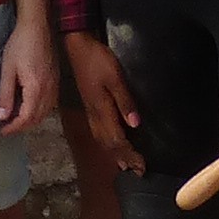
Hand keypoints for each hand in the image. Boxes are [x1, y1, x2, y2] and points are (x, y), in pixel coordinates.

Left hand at [0, 15, 60, 136]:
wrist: (37, 27)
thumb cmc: (20, 45)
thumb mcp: (7, 69)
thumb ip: (5, 95)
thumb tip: (2, 117)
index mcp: (36, 89)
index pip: (26, 118)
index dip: (14, 128)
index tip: (2, 131)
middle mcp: (49, 91)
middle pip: (38, 118)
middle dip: (22, 127)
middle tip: (7, 128)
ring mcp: (54, 86)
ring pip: (45, 113)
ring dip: (31, 120)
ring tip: (16, 120)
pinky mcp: (56, 80)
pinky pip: (50, 104)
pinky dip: (39, 111)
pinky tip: (29, 107)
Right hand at [62, 33, 139, 172]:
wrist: (76, 47)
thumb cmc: (97, 60)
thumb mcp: (115, 77)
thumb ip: (125, 101)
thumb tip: (134, 124)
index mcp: (101, 110)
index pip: (117, 139)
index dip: (130, 154)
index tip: (141, 166)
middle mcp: (94, 115)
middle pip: (109, 144)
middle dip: (123, 158)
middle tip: (137, 171)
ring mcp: (90, 111)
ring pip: (102, 140)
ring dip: (114, 154)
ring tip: (125, 165)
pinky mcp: (89, 106)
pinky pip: (98, 132)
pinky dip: (107, 143)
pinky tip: (111, 145)